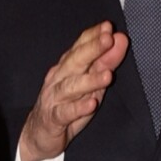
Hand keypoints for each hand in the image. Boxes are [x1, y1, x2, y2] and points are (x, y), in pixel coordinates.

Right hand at [19, 21, 128, 160]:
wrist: (39, 133)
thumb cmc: (68, 104)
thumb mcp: (90, 84)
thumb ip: (105, 62)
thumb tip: (121, 40)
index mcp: (67, 66)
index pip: (80, 46)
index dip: (93, 35)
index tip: (108, 26)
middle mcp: (59, 77)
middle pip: (75, 61)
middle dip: (92, 48)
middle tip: (108, 39)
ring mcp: (54, 97)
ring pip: (71, 86)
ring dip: (89, 80)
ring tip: (107, 75)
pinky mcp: (53, 118)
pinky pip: (65, 112)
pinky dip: (78, 108)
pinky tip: (91, 104)